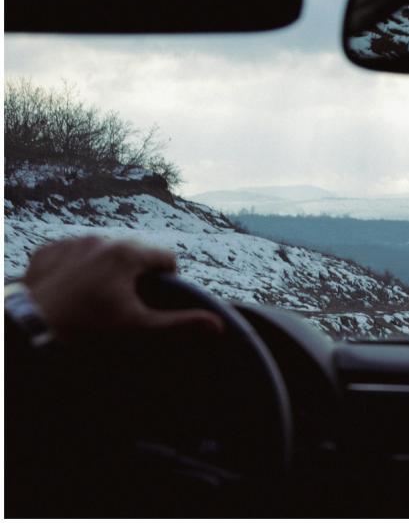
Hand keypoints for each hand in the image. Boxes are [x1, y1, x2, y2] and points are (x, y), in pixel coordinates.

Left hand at [24, 236, 224, 341]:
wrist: (30, 328)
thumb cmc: (88, 329)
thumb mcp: (139, 327)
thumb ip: (180, 323)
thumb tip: (218, 326)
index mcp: (128, 253)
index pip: (165, 256)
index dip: (168, 277)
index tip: (157, 296)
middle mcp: (102, 239)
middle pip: (136, 251)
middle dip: (137, 272)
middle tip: (127, 302)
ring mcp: (73, 243)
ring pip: (104, 250)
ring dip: (109, 267)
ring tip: (98, 298)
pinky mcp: (49, 251)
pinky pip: (73, 253)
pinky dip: (78, 267)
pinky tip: (74, 291)